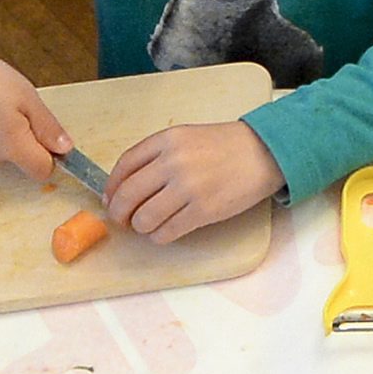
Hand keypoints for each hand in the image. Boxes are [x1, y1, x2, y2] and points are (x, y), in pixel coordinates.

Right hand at [0, 51, 69, 183]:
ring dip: (3, 133)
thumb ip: (47, 126)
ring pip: (1, 151)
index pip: (42, 171)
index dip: (50, 155)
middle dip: (24, 138)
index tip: (44, 132)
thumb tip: (66, 149)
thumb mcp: (25, 96)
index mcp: (12, 147)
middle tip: (14, 106)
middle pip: (21, 160)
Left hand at [103, 119, 281, 242]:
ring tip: (148, 225)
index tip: (109, 199)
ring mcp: (188, 188)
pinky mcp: (203, 211)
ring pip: (144, 218)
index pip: (124, 166)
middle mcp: (173, 162)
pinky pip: (167, 232)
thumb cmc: (224, 146)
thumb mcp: (186, 136)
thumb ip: (156, 155)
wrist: (262, 152)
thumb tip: (125, 184)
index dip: (111, 187)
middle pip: (128, 195)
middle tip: (123, 220)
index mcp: (166, 140)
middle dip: (119, 213)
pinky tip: (165, 232)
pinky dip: (160, 236)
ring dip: (141, 227)